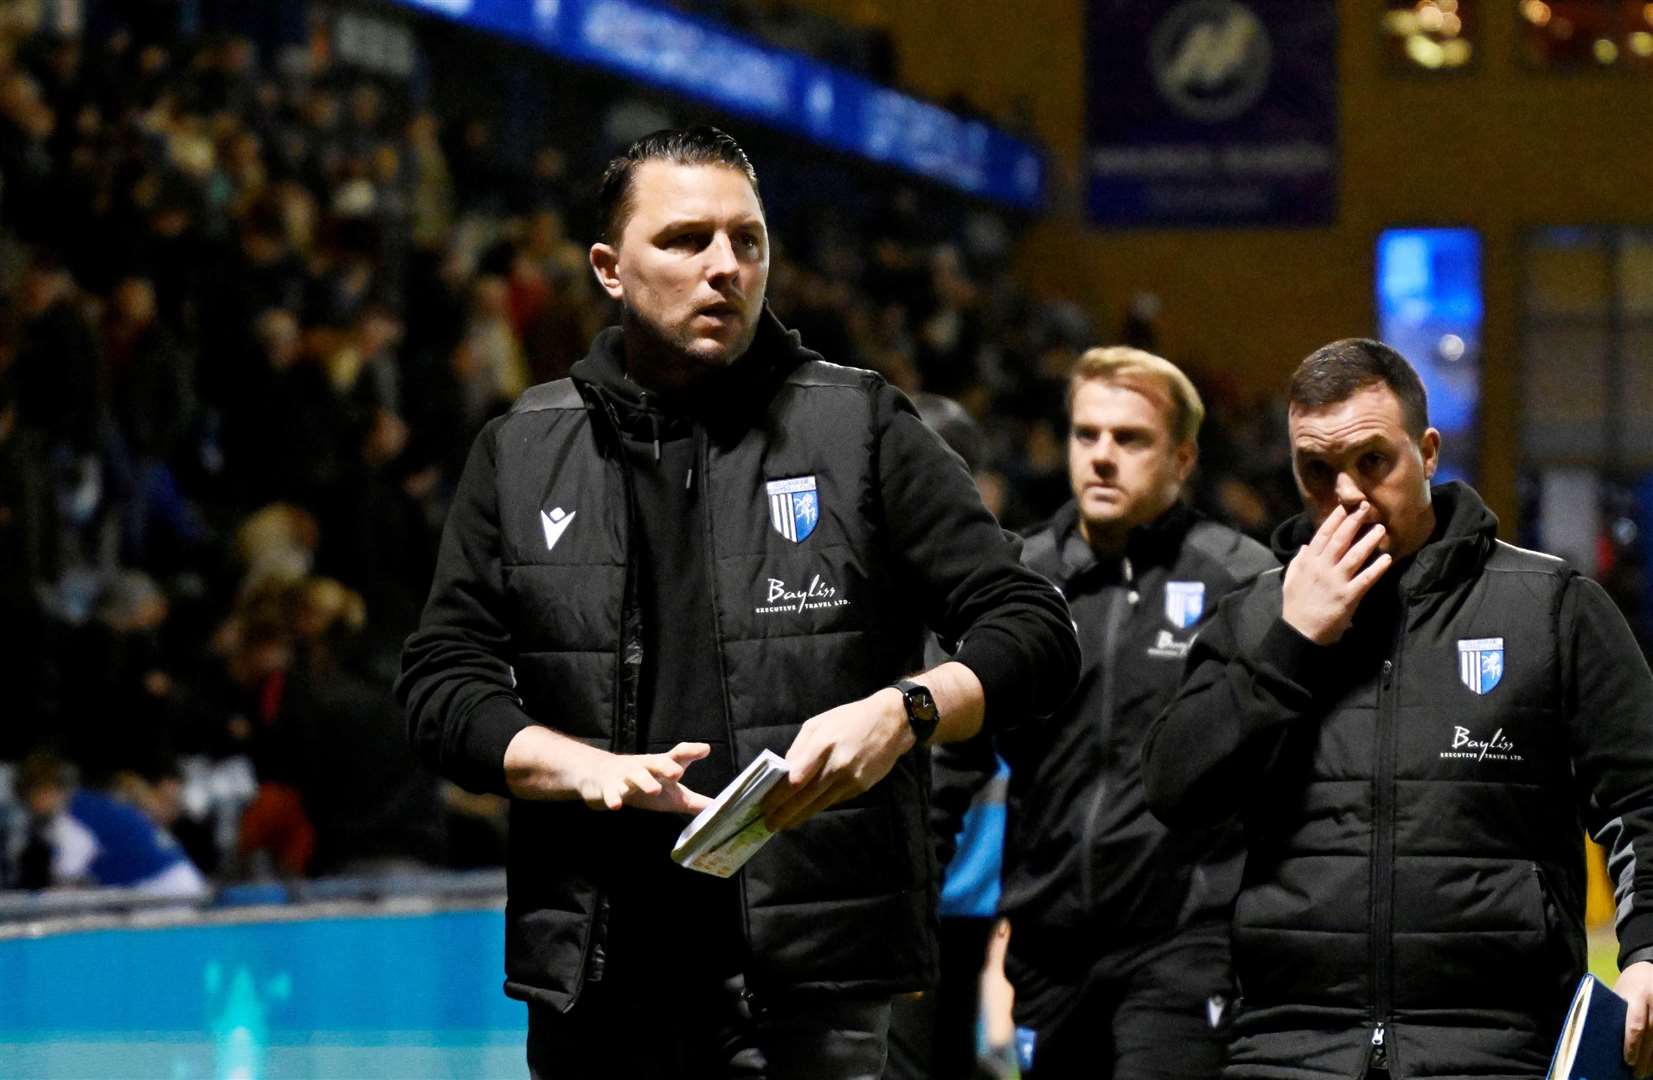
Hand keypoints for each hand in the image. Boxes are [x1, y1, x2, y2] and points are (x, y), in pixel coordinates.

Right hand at [504, 726, 712, 813]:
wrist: (601, 776)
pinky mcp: (607, 787)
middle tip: (678, 772)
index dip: (691, 751)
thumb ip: (694, 801)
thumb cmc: (645, 785)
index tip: (705, 749)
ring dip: (644, 782)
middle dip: (666, 766)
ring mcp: (624, 776)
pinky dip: (613, 798)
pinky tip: (617, 805)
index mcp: (661, 766)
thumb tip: (720, 809)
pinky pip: (610, 792)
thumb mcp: (671, 793)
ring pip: (634, 776)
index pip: (677, 755)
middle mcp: (644, 767)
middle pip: (656, 762)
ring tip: (654, 790)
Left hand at [762, 690, 912, 830]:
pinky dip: (818, 806)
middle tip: (769, 824)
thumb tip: (784, 774)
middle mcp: (837, 764)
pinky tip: (807, 810)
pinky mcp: (861, 787)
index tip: (764, 805)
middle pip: (805, 797)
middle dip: (784, 813)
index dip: (778, 796)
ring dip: (799, 815)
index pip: (795, 779)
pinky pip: (834, 800)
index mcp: (823, 744)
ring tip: (784, 823)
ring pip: (820, 804)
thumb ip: (799, 749)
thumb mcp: (818, 724)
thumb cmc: (849, 719)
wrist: (892, 723)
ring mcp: (851, 779)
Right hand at [1281, 502, 1391, 644]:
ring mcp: (1336, 582)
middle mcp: (1322, 568)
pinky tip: (1386, 558)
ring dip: (1369, 541)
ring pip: (1355, 556)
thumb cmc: (1295, 606)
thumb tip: (1306, 546)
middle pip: (1340, 540)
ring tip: (1381, 528)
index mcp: (1308, 563)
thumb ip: (1298, 561)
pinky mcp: (1348, 596)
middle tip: (1366, 508)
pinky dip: (1377, 568)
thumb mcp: (1291, 580)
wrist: (1300, 631)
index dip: (1334, 520)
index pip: (1322, 536)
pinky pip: (1366, 579)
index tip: (1344, 507)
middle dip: (1353, 522)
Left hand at [1618, 960, 1652, 1076]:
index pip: (1636, 1024)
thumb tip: (1607, 1039)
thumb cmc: (1629, 983)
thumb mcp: (1619, 992)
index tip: (1627, 1060)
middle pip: (1652, 1034)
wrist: (1647, 965)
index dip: (1632, 1044)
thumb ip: (1616, 1011)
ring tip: (1645, 1072)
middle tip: (1635, 1073)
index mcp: (1637, 995)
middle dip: (1644, 1056)